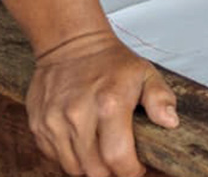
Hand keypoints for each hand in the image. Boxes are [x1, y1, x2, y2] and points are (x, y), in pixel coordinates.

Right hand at [26, 30, 177, 176]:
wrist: (70, 43)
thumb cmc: (110, 61)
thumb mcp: (145, 73)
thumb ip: (160, 98)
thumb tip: (169, 122)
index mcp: (109, 104)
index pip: (117, 158)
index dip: (130, 171)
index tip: (136, 168)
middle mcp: (78, 115)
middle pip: (94, 170)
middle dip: (111, 173)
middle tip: (119, 162)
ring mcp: (54, 121)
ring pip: (73, 168)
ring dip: (90, 168)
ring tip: (101, 153)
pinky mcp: (38, 124)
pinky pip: (54, 157)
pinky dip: (70, 158)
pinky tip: (82, 144)